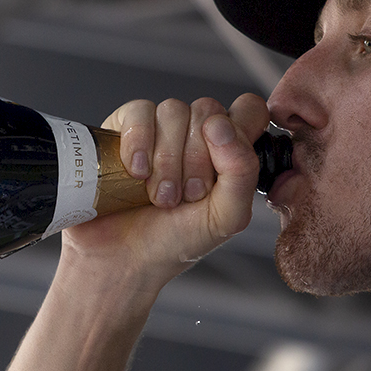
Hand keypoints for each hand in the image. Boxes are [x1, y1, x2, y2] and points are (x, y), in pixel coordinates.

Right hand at [61, 93, 270, 295]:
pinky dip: (139, 143)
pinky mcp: (123, 128)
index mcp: (227, 151)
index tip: (224, 165)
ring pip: (173, 110)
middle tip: (185, 196)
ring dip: (166, 160)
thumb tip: (219, 125)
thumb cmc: (175, 242)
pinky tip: (136, 173)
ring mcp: (159, 128)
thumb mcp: (225, 217)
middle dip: (197, 159)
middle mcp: (195, 134)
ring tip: (158, 195)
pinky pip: (138, 112)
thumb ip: (242, 172)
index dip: (241, 128)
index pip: (249, 109)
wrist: (121, 260)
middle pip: (208, 110)